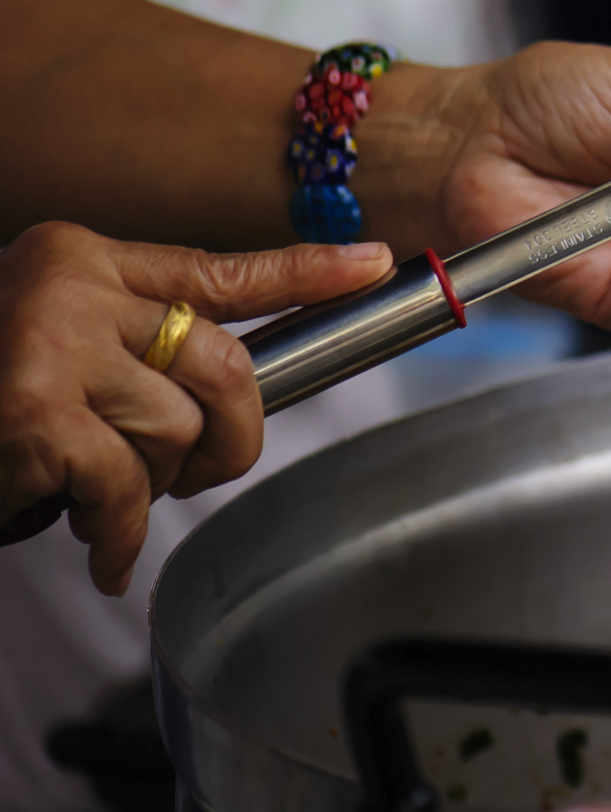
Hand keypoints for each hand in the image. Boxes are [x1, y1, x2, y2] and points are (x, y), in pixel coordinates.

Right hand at [0, 224, 393, 593]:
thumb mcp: (47, 339)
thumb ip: (128, 344)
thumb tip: (225, 394)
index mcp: (84, 259)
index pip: (219, 268)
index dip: (306, 270)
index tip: (374, 263)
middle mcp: (71, 288)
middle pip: (225, 366)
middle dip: (235, 437)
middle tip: (203, 472)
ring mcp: (49, 345)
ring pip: (177, 432)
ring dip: (150, 486)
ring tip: (96, 497)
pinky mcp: (32, 413)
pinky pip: (123, 485)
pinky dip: (116, 533)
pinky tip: (97, 552)